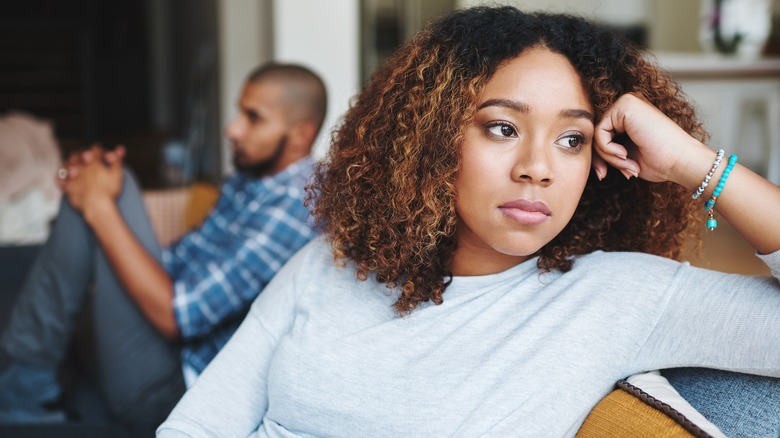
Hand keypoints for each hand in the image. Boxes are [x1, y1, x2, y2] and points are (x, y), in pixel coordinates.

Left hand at [61, 145, 125, 213]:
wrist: (97, 207)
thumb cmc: (109, 191)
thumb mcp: (117, 174)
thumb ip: (118, 160)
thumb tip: (120, 148)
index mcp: (93, 162)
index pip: (95, 149)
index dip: (99, 149)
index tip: (101, 151)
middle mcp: (80, 167)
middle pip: (78, 154)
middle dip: (82, 153)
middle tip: (87, 155)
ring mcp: (72, 177)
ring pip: (67, 164)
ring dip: (70, 162)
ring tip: (75, 164)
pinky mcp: (67, 187)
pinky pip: (59, 178)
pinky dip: (61, 176)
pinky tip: (65, 176)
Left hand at [592, 93, 706, 183]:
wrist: (681, 161)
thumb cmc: (660, 162)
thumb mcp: (625, 156)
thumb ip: (607, 150)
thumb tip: (588, 156)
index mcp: (629, 115)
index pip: (600, 135)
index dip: (599, 157)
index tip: (603, 175)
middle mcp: (627, 104)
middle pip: (596, 133)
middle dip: (601, 158)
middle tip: (616, 173)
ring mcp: (626, 102)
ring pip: (597, 133)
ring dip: (608, 157)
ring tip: (628, 165)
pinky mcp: (625, 106)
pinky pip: (600, 132)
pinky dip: (608, 150)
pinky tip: (626, 156)